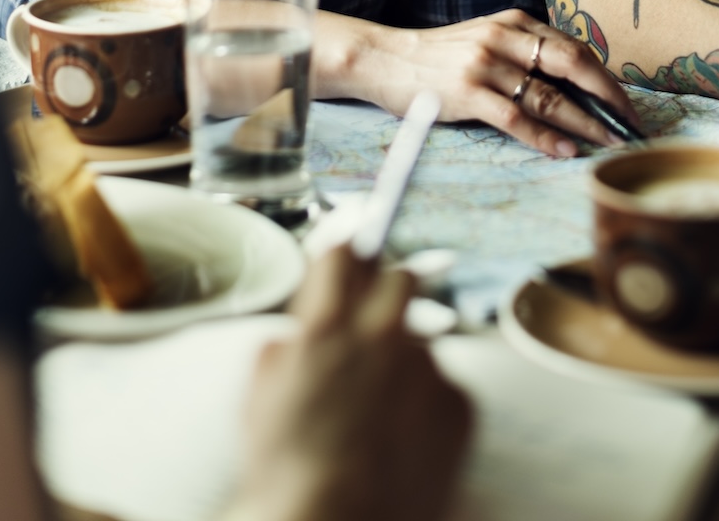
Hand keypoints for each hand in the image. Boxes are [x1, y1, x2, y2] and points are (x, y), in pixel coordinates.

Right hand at [220, 245, 472, 520]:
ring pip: (423, 336)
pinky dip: (427, 400)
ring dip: (404, 355)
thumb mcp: (259, 396)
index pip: (346, 249)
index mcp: (326, 325)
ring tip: (381, 407)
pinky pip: (445, 382)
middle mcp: (381, 333)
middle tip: (373, 321)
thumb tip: (302, 333)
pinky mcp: (459, 402)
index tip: (352, 247)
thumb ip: (286, 346)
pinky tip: (404, 434)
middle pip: (399, 277)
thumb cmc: (287, 471)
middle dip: (386, 290)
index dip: (347, 247)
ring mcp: (426, 367)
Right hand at [320, 8, 641, 156]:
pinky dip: (545, 136)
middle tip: (630, 125)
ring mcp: (485, 64)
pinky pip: (516, 117)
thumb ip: (524, 52)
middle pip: (572, 65)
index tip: (627, 105)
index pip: (574, 48)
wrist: (384, 59)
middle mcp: (505, 38)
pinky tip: (564, 151)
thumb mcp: (486, 39)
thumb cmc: (438, 56)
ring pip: (549, 95)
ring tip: (609, 143)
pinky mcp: (466, 92)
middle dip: (608, 97)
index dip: (606, 78)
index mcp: (515, 22)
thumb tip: (574, 85)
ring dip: (584, 123)